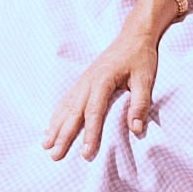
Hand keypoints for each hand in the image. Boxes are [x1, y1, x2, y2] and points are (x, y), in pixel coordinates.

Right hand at [43, 30, 158, 160]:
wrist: (134, 35)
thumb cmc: (140, 57)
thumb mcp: (146, 77)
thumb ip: (141, 102)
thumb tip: (136, 129)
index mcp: (103, 79)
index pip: (94, 111)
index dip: (90, 133)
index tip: (86, 154)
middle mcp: (88, 81)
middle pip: (74, 111)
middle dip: (64, 135)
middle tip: (55, 156)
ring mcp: (83, 80)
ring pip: (66, 106)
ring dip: (55, 126)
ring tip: (46, 146)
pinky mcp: (83, 81)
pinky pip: (66, 100)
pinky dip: (57, 115)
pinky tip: (50, 127)